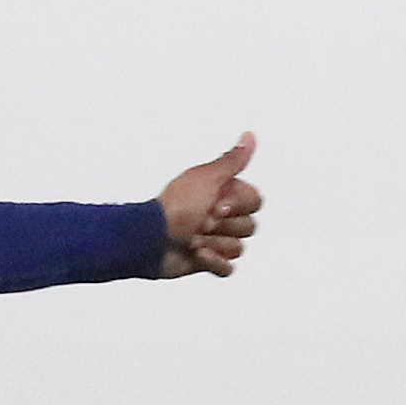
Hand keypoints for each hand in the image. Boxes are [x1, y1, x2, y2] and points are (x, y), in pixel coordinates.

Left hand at [156, 132, 261, 278]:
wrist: (151, 239)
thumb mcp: (207, 178)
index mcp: (222, 193)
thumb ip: (232, 161)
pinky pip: (227, 268)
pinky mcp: (207, 262)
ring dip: (214, 244)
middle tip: (201, 221)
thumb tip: (249, 136)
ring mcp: (213, 240)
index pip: (254, 201)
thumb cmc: (175, 208)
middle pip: (249, 226)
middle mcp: (220, 216)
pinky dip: (212, 262)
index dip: (238, 205)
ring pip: (238, 248)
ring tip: (193, 238)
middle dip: (225, 226)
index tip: (216, 203)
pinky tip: (196, 254)